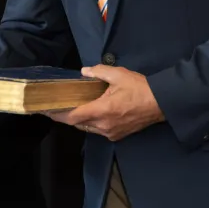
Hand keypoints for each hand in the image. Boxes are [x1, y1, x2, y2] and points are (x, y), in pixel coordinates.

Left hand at [46, 65, 164, 141]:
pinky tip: (93, 112)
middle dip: (67, 116)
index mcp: (101, 111)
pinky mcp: (118, 135)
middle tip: (59, 105)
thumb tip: (84, 71)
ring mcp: (111, 133)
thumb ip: (98, 72)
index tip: (46, 110)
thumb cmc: (140, 88)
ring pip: (88, 128)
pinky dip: (92, 122)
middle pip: (78, 123)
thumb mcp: (118, 74)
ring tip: (74, 107)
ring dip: (80, 119)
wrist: (162, 103)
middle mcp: (103, 126)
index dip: (57, 115)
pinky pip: (99, 130)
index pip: (72, 117)